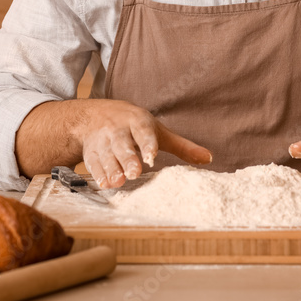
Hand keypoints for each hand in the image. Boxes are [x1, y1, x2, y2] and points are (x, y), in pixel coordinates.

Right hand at [79, 99, 211, 188]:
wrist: (95, 116)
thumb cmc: (134, 126)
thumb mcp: (158, 131)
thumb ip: (182, 147)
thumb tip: (209, 158)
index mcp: (138, 121)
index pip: (144, 132)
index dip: (148, 144)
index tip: (152, 157)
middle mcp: (118, 130)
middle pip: (122, 144)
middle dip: (127, 159)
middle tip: (134, 173)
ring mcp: (103, 141)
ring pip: (107, 154)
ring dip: (112, 168)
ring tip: (118, 181)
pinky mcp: (91, 152)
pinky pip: (93, 162)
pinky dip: (98, 173)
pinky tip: (105, 183)